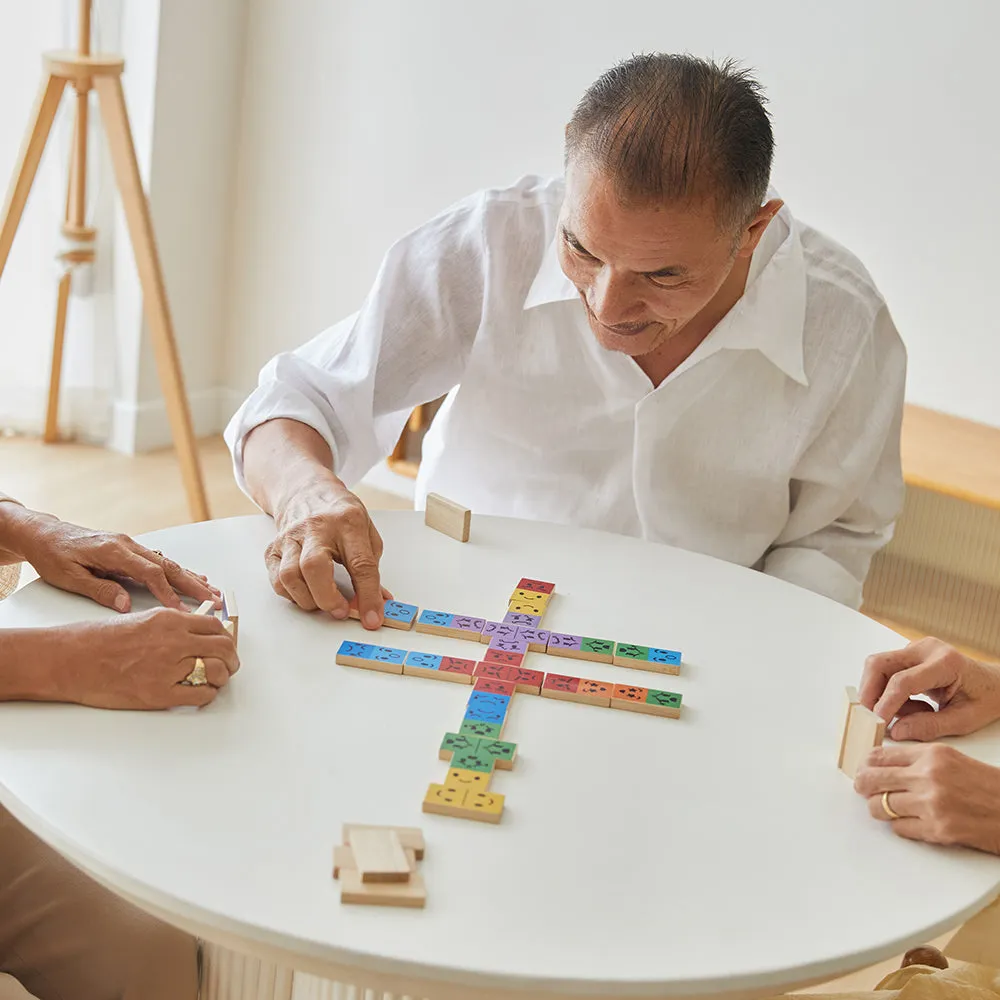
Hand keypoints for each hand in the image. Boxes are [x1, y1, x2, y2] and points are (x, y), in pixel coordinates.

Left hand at [14, 511, 219, 612]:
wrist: (43, 533)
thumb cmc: (53, 555)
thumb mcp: (69, 578)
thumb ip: (101, 590)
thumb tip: (127, 606)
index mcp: (114, 551)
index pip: (150, 573)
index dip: (168, 593)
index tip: (182, 610)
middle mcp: (127, 545)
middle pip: (167, 566)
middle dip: (193, 584)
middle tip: (213, 599)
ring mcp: (130, 545)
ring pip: (167, 562)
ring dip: (191, 577)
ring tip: (212, 590)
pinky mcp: (130, 548)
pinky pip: (159, 560)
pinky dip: (178, 570)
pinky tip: (193, 576)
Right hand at [42, 607, 239, 709]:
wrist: (71, 660)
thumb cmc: (98, 639)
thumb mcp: (143, 619)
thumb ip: (173, 625)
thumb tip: (197, 633)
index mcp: (170, 620)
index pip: (215, 626)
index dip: (225, 637)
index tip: (225, 644)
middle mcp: (174, 641)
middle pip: (223, 647)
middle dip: (231, 657)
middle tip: (229, 664)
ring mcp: (168, 668)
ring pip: (217, 671)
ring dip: (222, 676)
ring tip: (217, 679)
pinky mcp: (160, 694)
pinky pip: (200, 695)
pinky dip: (207, 694)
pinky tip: (202, 692)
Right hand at [265, 478, 390, 627]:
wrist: (306, 491)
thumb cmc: (340, 514)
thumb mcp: (366, 533)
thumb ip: (372, 568)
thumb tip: (379, 603)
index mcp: (348, 522)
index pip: (360, 563)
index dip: (368, 595)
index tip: (372, 618)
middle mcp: (316, 527)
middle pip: (314, 567)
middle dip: (328, 598)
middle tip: (341, 610)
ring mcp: (291, 537)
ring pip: (290, 575)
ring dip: (309, 599)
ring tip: (324, 601)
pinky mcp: (274, 548)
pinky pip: (277, 580)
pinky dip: (292, 594)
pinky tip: (306, 592)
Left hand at [855, 743, 999, 854]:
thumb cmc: (988, 786)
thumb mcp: (952, 759)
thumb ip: (918, 760)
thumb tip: (883, 765)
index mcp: (932, 755)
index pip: (879, 756)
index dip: (865, 764)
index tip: (863, 769)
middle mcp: (928, 777)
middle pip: (871, 779)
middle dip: (862, 785)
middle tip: (863, 789)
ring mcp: (931, 805)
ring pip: (879, 806)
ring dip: (879, 809)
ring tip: (887, 808)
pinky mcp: (937, 830)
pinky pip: (899, 828)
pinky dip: (900, 826)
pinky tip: (910, 822)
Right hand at [859, 637, 999, 740]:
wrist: (995, 684)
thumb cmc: (985, 699)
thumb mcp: (964, 721)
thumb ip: (929, 727)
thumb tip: (896, 731)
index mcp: (946, 663)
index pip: (903, 681)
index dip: (886, 703)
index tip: (878, 723)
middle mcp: (926, 649)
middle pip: (880, 664)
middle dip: (869, 692)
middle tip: (871, 717)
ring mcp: (915, 648)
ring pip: (878, 666)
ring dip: (879, 693)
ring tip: (907, 713)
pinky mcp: (909, 654)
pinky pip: (885, 671)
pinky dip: (888, 692)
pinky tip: (911, 705)